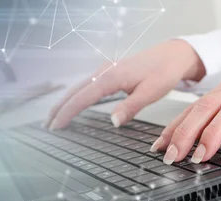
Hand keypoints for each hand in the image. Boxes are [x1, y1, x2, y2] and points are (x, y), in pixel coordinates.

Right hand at [45, 40, 205, 128]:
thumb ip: (130, 107)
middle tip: (47, 126)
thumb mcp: (151, 92)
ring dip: (64, 102)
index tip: (56, 126)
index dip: (66, 113)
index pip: (82, 98)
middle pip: (73, 92)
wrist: (173, 54)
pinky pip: (86, 86)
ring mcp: (105, 71)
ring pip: (78, 88)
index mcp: (111, 77)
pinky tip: (73, 104)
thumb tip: (113, 122)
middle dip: (58, 108)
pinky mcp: (109, 72)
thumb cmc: (164, 71)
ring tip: (54, 118)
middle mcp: (104, 72)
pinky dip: (75, 96)